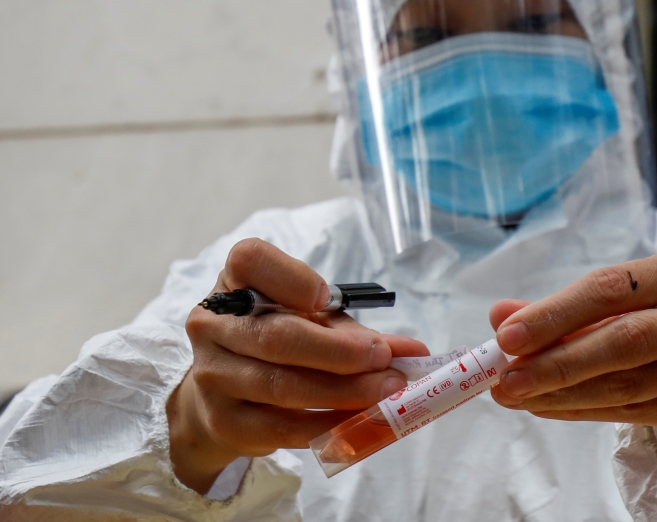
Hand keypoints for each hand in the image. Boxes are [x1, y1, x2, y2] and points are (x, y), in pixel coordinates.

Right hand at [168, 238, 427, 492]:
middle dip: (340, 352)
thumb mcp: (312, 323)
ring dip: (344, 392)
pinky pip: (280, 426)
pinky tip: (358, 420)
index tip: (326, 298)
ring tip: (386, 391)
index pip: (251, 260)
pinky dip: (326, 425)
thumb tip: (414, 352)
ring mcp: (211, 374)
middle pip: (276, 336)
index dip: (292, 279)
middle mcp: (212, 324)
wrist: (221, 395)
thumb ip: (358, 332)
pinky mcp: (222, 421)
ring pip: (282, 386)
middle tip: (386, 360)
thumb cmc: (276, 342)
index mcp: (234, 282)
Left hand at [490, 250, 656, 456]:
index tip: (508, 336)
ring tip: (517, 396)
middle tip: (506, 378)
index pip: (613, 288)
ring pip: (627, 383)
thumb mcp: (634, 299)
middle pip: (624, 339)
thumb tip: (500, 315)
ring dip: (562, 393)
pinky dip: (583, 410)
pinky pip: (634, 411)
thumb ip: (568, 308)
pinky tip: (549, 408)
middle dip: (556, 361)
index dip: (557, 313)